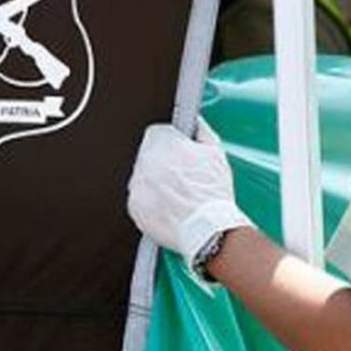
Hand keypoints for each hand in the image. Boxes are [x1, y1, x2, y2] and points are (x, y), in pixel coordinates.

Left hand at [127, 118, 251, 264]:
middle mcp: (144, 162)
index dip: (173, 144)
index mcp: (162, 144)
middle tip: (183, 178)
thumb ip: (202, 131)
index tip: (181, 154)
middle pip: (149, 156)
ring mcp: (137, 186)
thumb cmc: (213, 193)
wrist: (208, 229)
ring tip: (179, 195)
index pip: (159, 133)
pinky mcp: (134, 207)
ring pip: (143, 177)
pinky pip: (140, 199)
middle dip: (164, 163)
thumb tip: (196, 121)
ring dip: (156, 182)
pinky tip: (170, 207)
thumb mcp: (216, 153)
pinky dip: (152, 202)